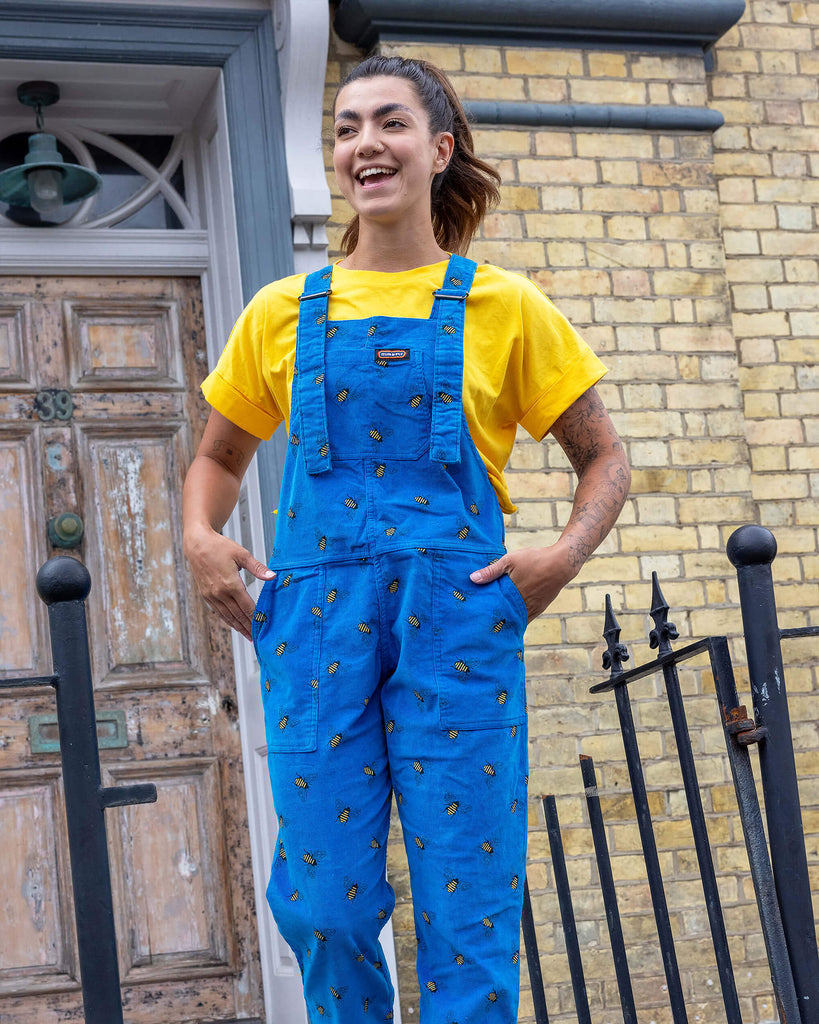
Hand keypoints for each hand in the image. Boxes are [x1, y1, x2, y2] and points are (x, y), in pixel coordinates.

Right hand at [184, 525, 273, 640]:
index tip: (264, 627)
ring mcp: (211, 595)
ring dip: (238, 627)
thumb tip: (273, 576)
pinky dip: (227, 620)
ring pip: (227, 616)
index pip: (247, 607)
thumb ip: (258, 568)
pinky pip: (219, 611)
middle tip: (258, 637)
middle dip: (248, 626)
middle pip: (238, 615)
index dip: (255, 618)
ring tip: (248, 635)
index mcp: (231, 584)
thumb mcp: (241, 554)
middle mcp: (220, 593)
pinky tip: (234, 624)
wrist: (197, 544)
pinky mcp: (206, 595)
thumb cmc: (220, 547)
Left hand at [470, 545, 576, 623]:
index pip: (494, 609)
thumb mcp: (510, 560)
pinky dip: (518, 620)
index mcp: (512, 594)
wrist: (561, 564)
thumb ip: (491, 571)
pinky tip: (511, 620)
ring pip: (515, 620)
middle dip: (494, 619)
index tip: (476, 618)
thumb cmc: (535, 559)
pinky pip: (527, 618)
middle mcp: (522, 604)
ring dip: (506, 621)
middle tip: (482, 623)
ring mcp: (533, 608)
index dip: (485, 614)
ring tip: (494, 623)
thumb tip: (472, 579)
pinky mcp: (540, 608)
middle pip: (504, 617)